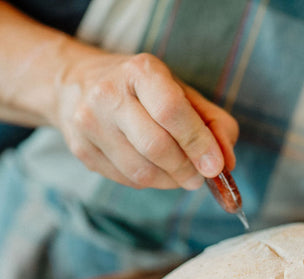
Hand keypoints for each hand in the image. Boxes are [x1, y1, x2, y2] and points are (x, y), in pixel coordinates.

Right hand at [53, 51, 237, 189]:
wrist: (78, 84)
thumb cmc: (144, 91)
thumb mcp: (182, 92)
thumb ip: (214, 123)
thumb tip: (226, 162)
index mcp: (140, 71)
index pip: (171, 111)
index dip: (198, 143)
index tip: (216, 166)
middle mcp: (108, 93)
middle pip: (156, 146)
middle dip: (186, 169)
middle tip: (199, 177)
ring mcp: (89, 122)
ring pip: (141, 171)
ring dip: (171, 181)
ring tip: (180, 175)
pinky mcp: (81, 149)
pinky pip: (127, 179)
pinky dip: (151, 182)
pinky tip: (156, 170)